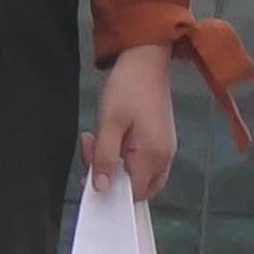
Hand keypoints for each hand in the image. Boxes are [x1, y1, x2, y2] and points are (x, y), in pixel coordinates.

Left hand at [84, 44, 175, 200]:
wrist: (146, 59)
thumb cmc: (127, 88)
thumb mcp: (109, 123)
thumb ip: (105, 158)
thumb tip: (101, 188)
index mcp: (153, 156)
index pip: (133, 194)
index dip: (110, 190)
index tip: (88, 173)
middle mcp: (164, 157)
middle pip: (137, 187)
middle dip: (111, 177)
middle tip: (91, 151)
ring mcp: (165, 148)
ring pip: (138, 174)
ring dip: (115, 165)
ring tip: (96, 140)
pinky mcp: (161, 139)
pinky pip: (142, 161)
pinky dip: (124, 157)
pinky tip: (110, 138)